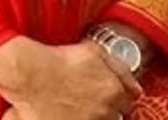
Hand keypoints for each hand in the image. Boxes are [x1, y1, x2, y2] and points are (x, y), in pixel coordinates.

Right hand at [0, 37, 141, 119]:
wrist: (31, 74)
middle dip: (107, 111)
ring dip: (93, 116)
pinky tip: (69, 114)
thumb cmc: (62, 60)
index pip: (127, 104)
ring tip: (78, 108)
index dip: (118, 99)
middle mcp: (103, 111)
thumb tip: (136, 89)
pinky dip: (78, 119)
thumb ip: (121, 71)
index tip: (109, 98)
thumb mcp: (97, 53)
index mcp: (113, 92)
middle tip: (91, 104)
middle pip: (115, 118)